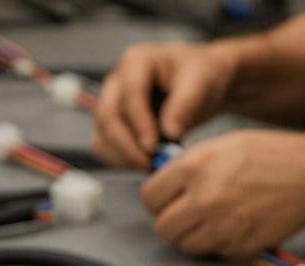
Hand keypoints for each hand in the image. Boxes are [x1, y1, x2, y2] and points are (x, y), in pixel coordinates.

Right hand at [93, 41, 240, 168]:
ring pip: (102, 132)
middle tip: (150, 163)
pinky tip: (142, 165)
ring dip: (122, 155)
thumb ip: (185, 104)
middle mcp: (118, 80)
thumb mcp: (200, 82)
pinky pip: (104, 144)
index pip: (129, 94)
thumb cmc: (200, 74)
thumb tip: (169, 131)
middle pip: (108, 115)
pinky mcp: (115, 122)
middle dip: (127, 145)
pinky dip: (119, 159)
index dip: (139, 123)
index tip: (153, 146)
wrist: (201, 83)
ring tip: (150, 166)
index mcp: (137, 61)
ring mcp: (113, 101)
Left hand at [139, 129, 304, 258]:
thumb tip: (167, 184)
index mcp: (194, 168)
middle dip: (172, 220)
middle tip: (187, 213)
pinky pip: (215, 253)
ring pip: (186, 245)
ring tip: (210, 221)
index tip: (167, 199)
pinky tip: (234, 226)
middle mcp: (204, 199)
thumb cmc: (273, 156)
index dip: (158, 198)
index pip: (150, 197)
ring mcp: (222, 227)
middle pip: (163, 227)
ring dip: (194, 236)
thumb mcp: (222, 146)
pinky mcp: (240, 246)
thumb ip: (190, 166)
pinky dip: (220, 244)